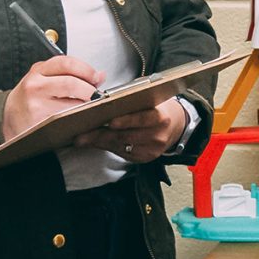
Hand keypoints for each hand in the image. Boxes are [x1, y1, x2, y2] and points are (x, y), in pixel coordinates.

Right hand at [2, 54, 105, 140]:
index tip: (96, 77)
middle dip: (90, 91)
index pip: (66, 63)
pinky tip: (80, 120)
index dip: (86, 70)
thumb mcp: (44, 79)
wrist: (8, 119)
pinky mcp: (39, 122)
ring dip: (86, 107)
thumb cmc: (29, 99)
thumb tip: (100, 76)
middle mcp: (35, 85)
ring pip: (70, 104)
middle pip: (71, 83)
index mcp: (38, 71)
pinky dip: (78, 120)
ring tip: (89, 109)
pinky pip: (66, 120)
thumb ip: (70, 75)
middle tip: (96, 97)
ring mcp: (36, 104)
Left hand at [76, 94, 191, 162]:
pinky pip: (122, 153)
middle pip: (125, 136)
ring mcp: (152, 149)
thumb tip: (100, 103)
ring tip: (82, 138)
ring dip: (99, 142)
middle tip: (81, 134)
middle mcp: (158, 135)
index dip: (125, 121)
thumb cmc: (157, 107)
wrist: (176, 124)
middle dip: (100, 134)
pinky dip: (107, 147)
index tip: (109, 121)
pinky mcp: (145, 158)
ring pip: (120, 146)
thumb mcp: (148, 100)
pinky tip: (95, 143)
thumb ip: (129, 101)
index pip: (142, 119)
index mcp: (161, 116)